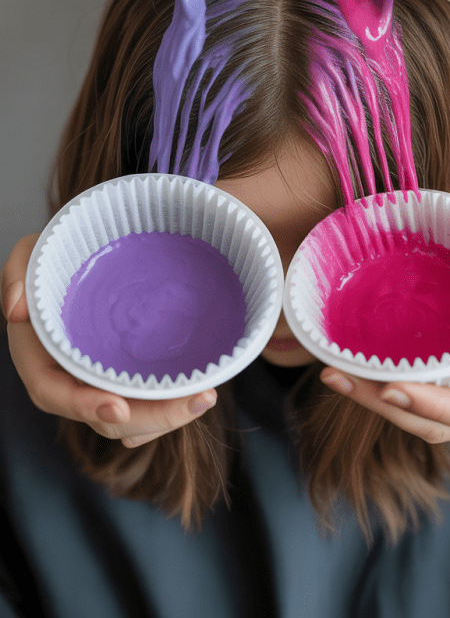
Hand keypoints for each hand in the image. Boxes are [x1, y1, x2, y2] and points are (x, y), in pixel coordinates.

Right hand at [1, 235, 216, 447]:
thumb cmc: (60, 256)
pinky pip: (145, 405)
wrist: (90, 255)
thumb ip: (17, 272)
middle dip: (147, 419)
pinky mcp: (128, 377)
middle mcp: (70, 378)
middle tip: (193, 402)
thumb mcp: (33, 254)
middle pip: (103, 416)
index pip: (53, 392)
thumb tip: (14, 310)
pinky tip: (200, 393)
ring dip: (166, 418)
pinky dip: (168, 409)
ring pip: (130, 419)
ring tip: (206, 396)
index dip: (82, 405)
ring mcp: (101, 382)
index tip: (117, 407)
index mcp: (40, 357)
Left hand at [320, 258, 449, 442]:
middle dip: (386, 407)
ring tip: (332, 375)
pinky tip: (353, 371)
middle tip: (338, 377)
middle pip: (440, 424)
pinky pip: (419, 402)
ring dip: (375, 402)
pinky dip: (383, 390)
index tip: (391, 389)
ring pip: (422, 419)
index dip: (435, 406)